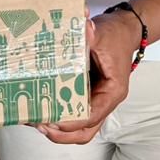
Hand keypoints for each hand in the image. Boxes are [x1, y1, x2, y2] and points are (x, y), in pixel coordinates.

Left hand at [38, 14, 134, 144]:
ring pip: (79, 127)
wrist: (123, 30)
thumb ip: (91, 33)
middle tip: (38, 123)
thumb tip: (82, 26)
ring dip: (58, 129)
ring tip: (36, 120)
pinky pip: (73, 114)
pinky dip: (58, 115)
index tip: (50, 119)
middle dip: (61, 133)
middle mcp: (105, 101)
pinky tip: (41, 107)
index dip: (70, 122)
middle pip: (84, 131)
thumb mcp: (102, 33)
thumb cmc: (116, 36)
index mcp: (113, 91)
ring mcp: (96, 100)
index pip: (92, 116)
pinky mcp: (87, 95)